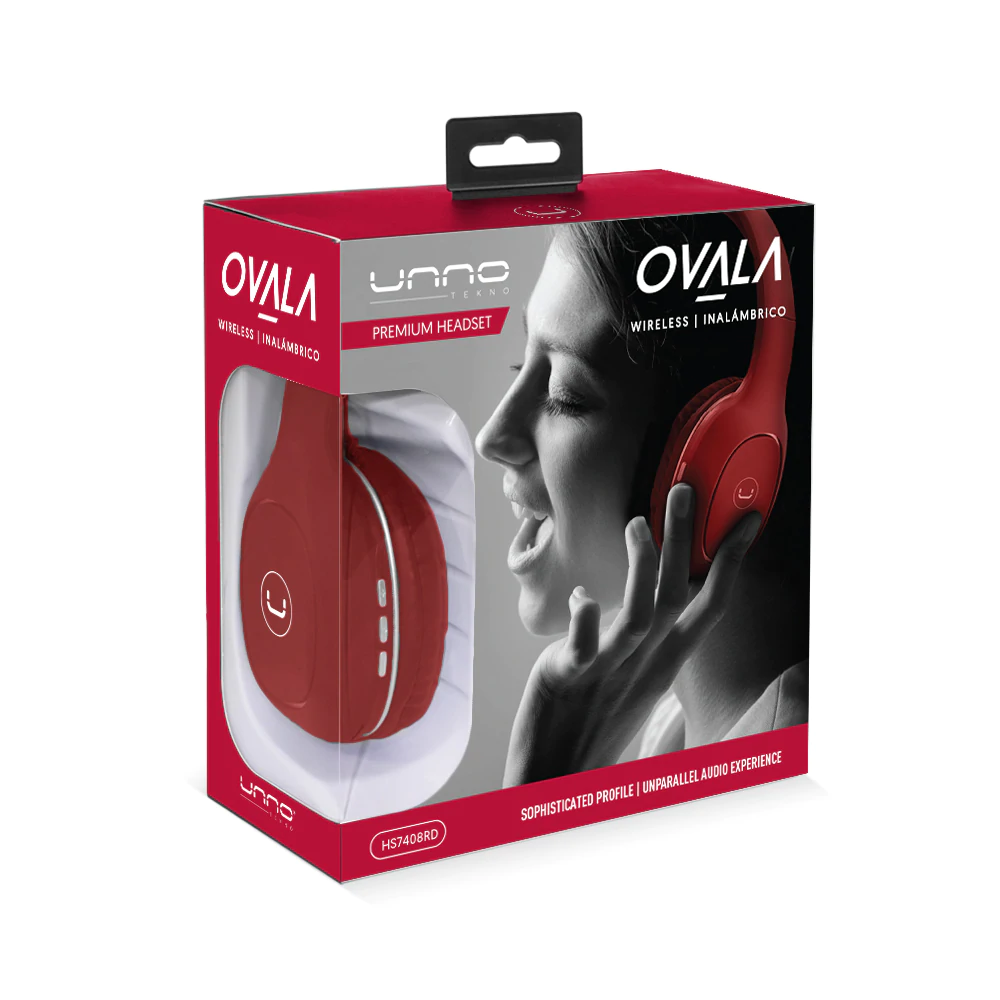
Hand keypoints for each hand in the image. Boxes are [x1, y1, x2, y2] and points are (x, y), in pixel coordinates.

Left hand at [503, 484, 760, 786]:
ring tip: (635, 525)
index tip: (747, 518)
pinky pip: (583, 646)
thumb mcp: (638, 672)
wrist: (560, 775)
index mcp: (665, 658)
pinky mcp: (569, 678)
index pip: (710, 605)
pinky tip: (583, 593)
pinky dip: (585, 618)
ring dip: (641, 568)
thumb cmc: (598, 716)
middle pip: (676, 596)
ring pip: (638, 615)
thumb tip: (660, 592)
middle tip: (682, 489)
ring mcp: (609, 671)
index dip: (730, 560)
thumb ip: (652, 631)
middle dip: (683, 540)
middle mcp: (645, 662)